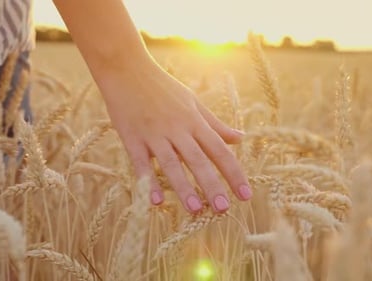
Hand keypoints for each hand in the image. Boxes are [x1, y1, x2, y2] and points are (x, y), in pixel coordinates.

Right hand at [99, 61, 251, 213]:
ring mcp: (154, 134)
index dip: (234, 173)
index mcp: (194, 121)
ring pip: (171, 164)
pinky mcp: (132, 138)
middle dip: (212, 185)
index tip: (245, 195)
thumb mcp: (194, 103)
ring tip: (195, 209)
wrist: (127, 69)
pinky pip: (141, 163)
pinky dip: (148, 182)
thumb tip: (241, 138)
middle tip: (223, 209)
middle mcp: (178, 129)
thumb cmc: (163, 88)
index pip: (220, 150)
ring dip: (183, 187)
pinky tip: (156, 201)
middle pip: (199, 160)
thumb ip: (216, 124)